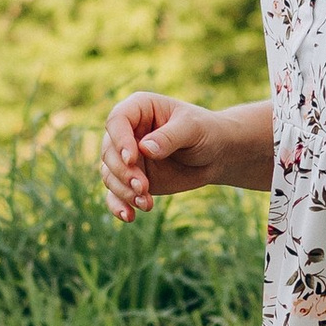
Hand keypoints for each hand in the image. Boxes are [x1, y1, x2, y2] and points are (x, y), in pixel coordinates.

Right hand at [100, 93, 226, 220]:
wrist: (216, 155)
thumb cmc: (206, 132)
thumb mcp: (193, 129)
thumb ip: (170, 137)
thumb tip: (145, 149)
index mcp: (139, 109)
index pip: (117, 121)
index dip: (119, 140)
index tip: (132, 159)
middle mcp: (128, 132)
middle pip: (109, 151)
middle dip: (123, 172)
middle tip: (143, 187)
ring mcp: (128, 157)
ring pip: (110, 174)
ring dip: (124, 191)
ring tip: (146, 203)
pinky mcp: (131, 179)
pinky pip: (115, 193)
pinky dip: (119, 205)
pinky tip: (130, 217)